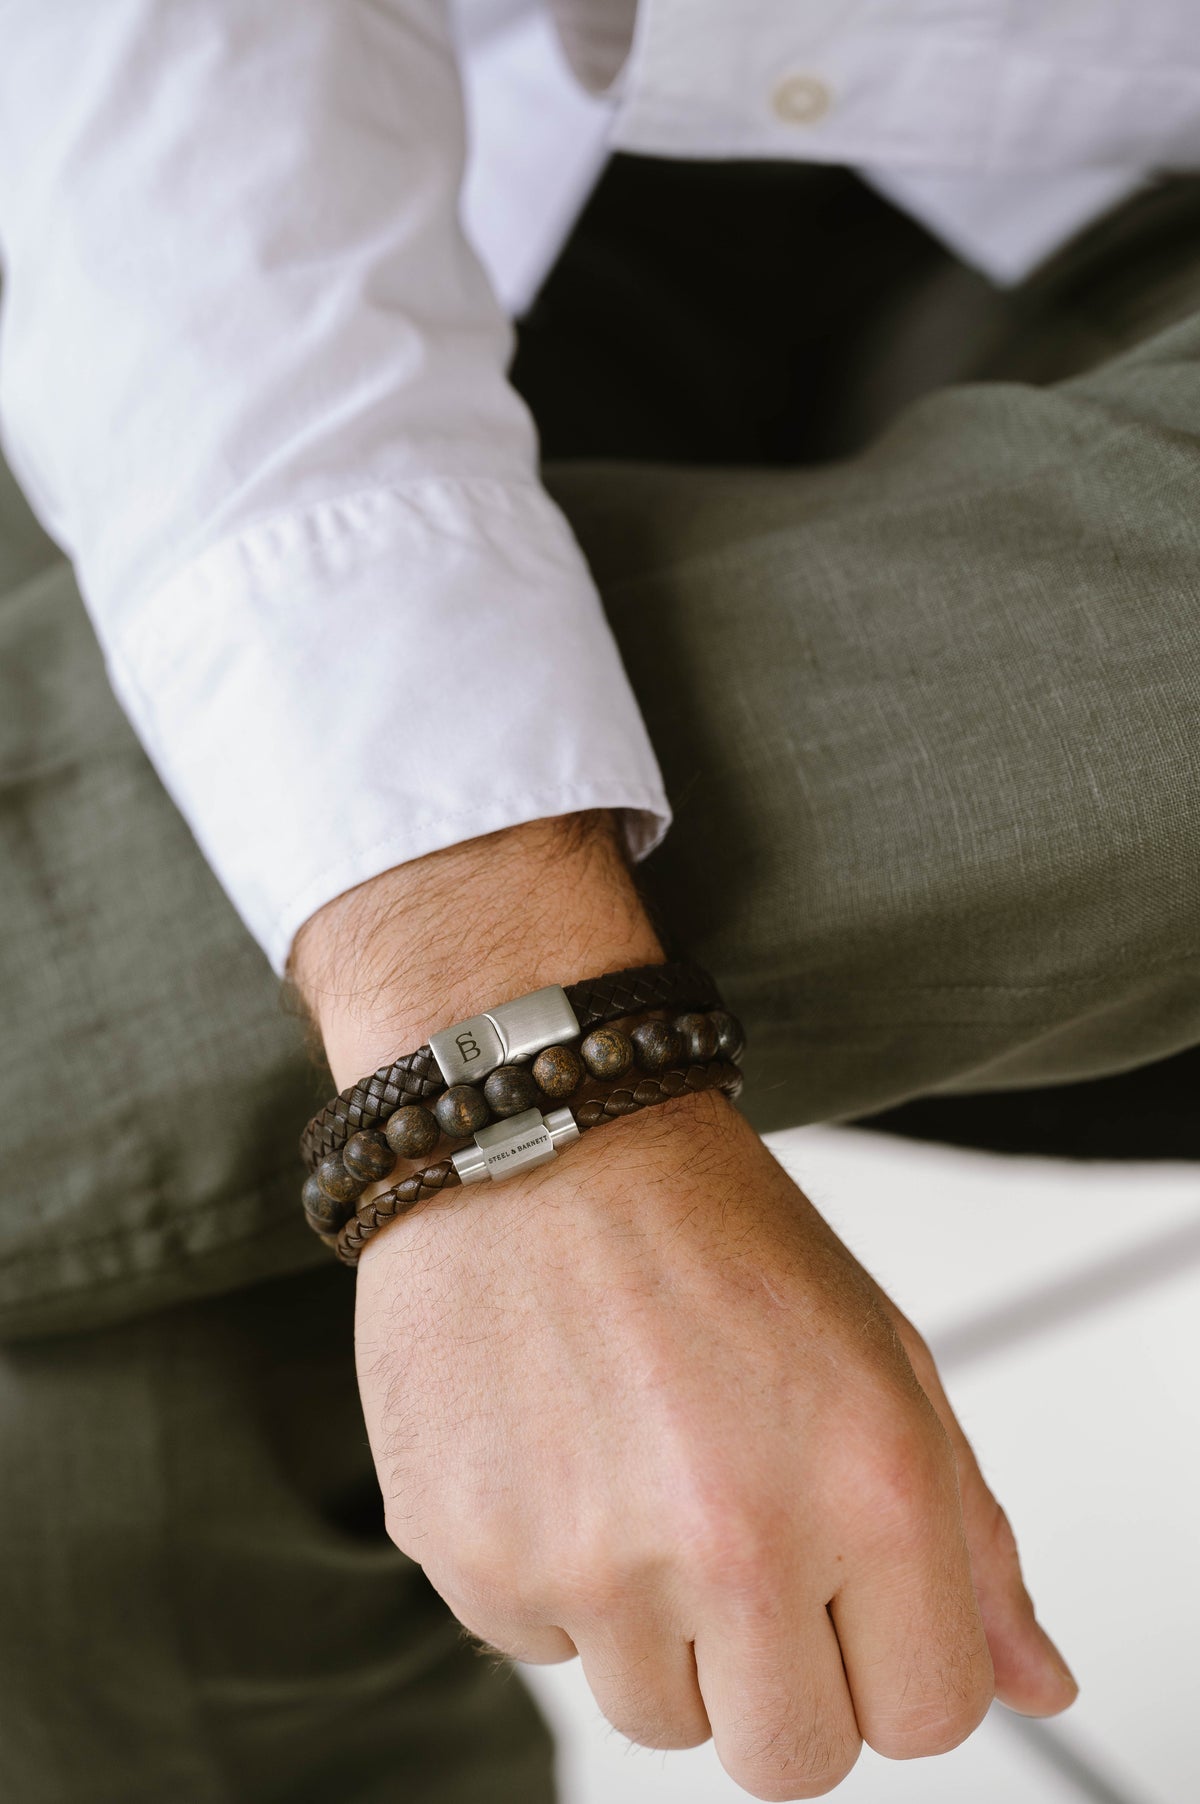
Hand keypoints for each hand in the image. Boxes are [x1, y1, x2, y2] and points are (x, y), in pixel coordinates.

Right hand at [289, 813, 1077, 1800]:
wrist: (538, 1133)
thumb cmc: (710, 1227)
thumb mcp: (881, 1352)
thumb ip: (970, 1534)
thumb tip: (1037, 1680)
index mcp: (870, 1486)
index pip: (925, 1720)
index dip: (890, 1664)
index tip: (850, 1605)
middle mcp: (736, 1541)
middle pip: (788, 1760)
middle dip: (778, 1678)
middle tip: (739, 1549)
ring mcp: (593, 1564)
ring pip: (656, 1716)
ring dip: (657, 1631)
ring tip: (636, 1474)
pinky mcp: (472, 1559)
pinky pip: (535, 1650)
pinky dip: (549, 1578)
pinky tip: (556, 1452)